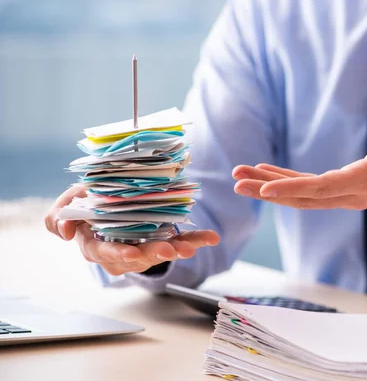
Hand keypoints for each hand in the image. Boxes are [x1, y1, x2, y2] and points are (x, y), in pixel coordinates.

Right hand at [45, 185, 219, 275]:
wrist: (109, 203)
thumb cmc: (87, 206)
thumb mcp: (70, 204)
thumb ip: (60, 215)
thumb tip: (67, 232)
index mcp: (97, 246)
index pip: (107, 253)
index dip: (119, 253)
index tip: (132, 253)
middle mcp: (123, 253)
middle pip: (139, 258)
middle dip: (155, 254)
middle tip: (170, 250)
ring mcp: (145, 248)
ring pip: (162, 252)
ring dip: (179, 249)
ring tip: (191, 246)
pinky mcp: (163, 240)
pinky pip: (181, 241)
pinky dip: (197, 239)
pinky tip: (211, 237)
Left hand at [232, 122, 366, 227]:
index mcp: (363, 182)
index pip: (320, 189)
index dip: (290, 188)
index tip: (262, 190)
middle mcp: (349, 194)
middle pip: (302, 196)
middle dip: (267, 190)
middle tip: (235, 183)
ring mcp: (345, 194)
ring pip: (301, 195)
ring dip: (270, 188)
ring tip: (241, 178)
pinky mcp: (343, 188)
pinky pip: (309, 188)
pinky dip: (286, 182)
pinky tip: (267, 173)